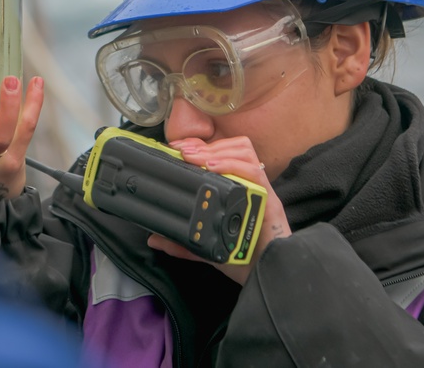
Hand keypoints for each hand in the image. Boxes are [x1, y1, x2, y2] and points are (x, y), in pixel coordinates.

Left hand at [147, 136, 290, 284]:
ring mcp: (260, 189)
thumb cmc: (241, 260)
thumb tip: (154, 239)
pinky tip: (213, 168)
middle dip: (205, 146)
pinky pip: (254, 172)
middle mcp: (249, 184)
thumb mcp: (205, 248)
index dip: (200, 147)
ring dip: (217, 152)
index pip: (221, 154)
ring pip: (244, 152)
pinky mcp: (269, 198)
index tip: (178, 148)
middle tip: (183, 152)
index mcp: (237, 189)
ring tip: (197, 159)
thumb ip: (181, 244)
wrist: (267, 276)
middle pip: (233, 146)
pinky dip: (232, 165)